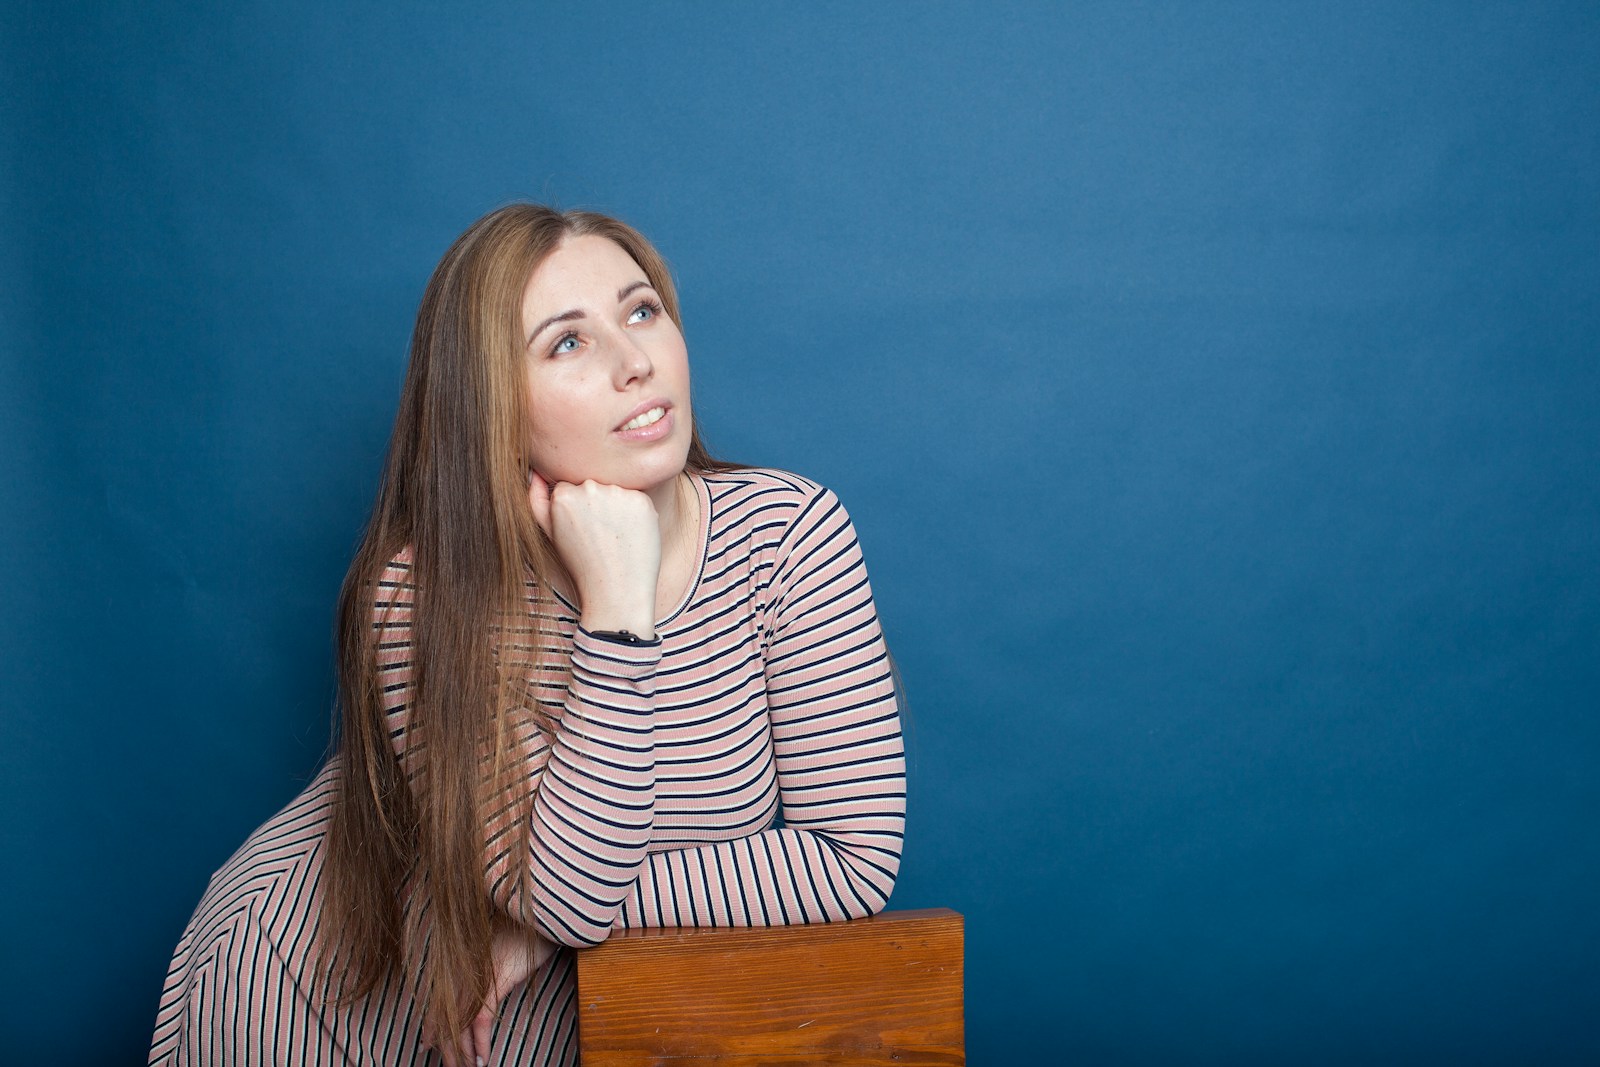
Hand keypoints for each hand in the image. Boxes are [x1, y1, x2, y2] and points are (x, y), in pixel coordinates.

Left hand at [422, 922, 554, 1066]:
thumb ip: (488, 965)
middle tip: (447, 1066)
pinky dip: (480, 1044)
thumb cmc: (527, 931)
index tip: (427, 1043)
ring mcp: (478, 975)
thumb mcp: (502, 949)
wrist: (545, 915)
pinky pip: (481, 1020)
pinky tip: (481, 1060)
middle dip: (445, 1046)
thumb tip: (486, 982)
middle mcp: (465, 970)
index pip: (440, 1000)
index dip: (432, 1024)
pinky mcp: (495, 981)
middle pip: (447, 1016)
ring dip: (461, 1053)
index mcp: (464, 961)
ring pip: (460, 1023)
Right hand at [529, 471, 659, 635]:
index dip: (579, 511)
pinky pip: (637, 499)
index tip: (584, 531)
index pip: (572, 488)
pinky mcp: (641, 500)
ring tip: (615, 538)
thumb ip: (537, 501)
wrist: (616, 590)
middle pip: (594, 486)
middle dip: (598, 506)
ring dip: (618, 508)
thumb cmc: (582, 565)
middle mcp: (589, 488)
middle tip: (601, 537)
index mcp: (563, 495)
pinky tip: (631, 536)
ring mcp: (617, 493)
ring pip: (617, 491)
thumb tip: (534, 473)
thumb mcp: (550, 534)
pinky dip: (637, 515)